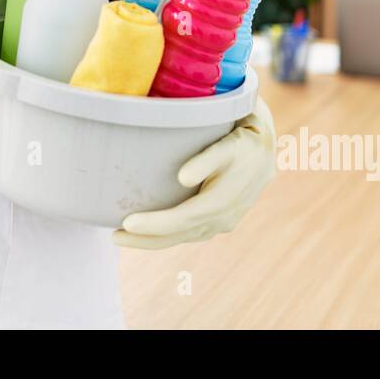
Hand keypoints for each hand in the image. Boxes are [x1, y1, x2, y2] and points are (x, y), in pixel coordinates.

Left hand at [112, 96, 275, 249]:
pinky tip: (150, 232)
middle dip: (146, 239)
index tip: (126, 222)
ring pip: (184, 237)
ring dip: (154, 240)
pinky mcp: (222, 220)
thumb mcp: (227, 143)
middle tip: (114, 237)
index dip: (155, 224)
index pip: (183, 218)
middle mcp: (225, 218)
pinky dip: (169, 235)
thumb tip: (183, 177)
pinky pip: (191, 232)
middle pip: (179, 234)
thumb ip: (206, 160)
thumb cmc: (240, 137)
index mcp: (224, 201)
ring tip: (124, 237)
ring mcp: (225, 222)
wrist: (265, 143)